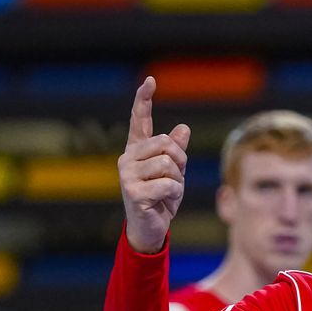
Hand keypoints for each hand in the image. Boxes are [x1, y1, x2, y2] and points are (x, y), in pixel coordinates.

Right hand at [119, 76, 191, 253]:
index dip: (144, 100)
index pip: (140, 121)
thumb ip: (176, 152)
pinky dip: (175, 195)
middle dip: (180, 162)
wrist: (149, 229)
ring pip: (169, 165)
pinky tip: (165, 203)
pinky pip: (169, 184)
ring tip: (167, 194)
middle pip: (166, 144)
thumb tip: (183, 129)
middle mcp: (128, 159)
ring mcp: (128, 175)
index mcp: (137, 151)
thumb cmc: (160, 199)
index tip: (150, 81)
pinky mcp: (133, 192)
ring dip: (178, 181)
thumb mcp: (173, 173)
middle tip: (174, 179)